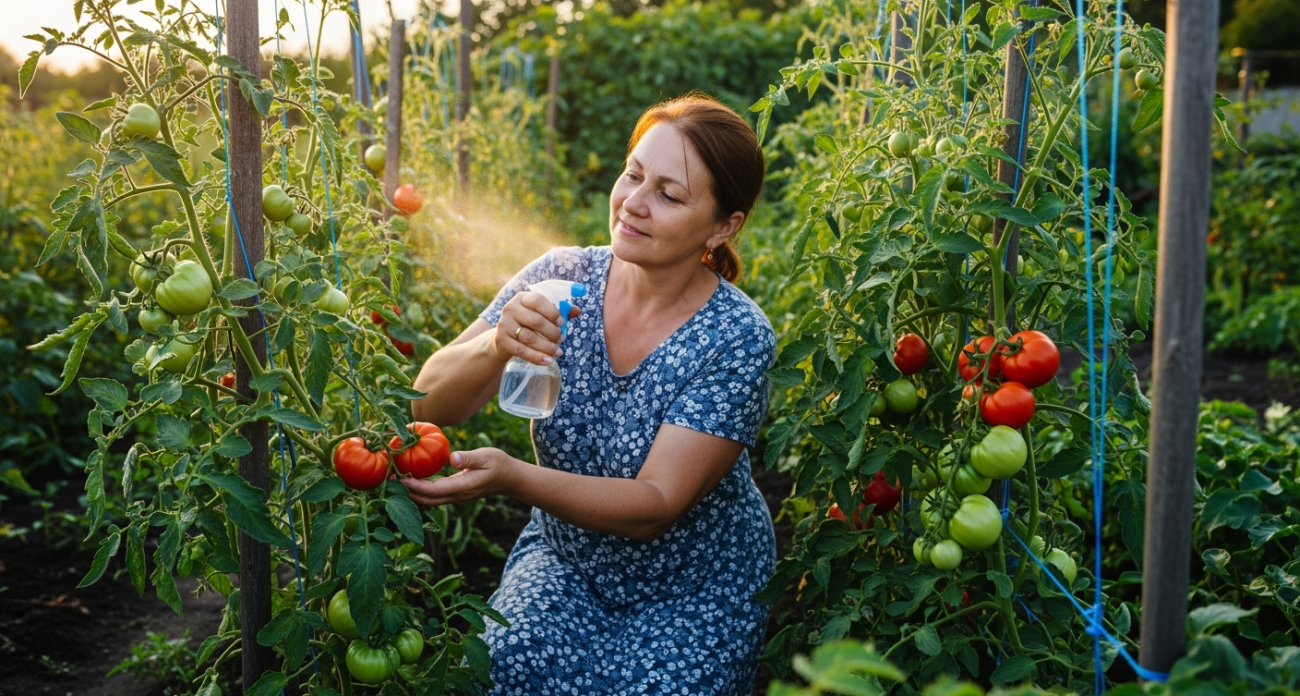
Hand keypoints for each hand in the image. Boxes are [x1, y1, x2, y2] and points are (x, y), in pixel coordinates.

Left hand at [400, 447, 518, 507]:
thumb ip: (469, 457)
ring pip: (428, 501)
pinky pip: (433, 496)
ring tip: (395, 481)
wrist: (510, 479)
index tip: (400, 479)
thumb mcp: (487, 456)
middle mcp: (457, 496)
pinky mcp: (454, 494)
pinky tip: (411, 480)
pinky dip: (419, 491)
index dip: (415, 487)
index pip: (435, 491)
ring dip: (411, 494)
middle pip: (426, 500)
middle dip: (407, 493)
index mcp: (463, 488)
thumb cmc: (500, 464)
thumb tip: (451, 458)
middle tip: (389, 481)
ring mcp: (455, 497)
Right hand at [494, 291, 580, 365]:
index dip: (552, 312)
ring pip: (530, 338)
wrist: (504, 338)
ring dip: (547, 347)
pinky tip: (548, 361)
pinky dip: (537, 358)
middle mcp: (511, 308)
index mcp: (523, 298)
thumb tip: (577, 310)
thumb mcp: (541, 314)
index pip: (538, 300)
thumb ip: (559, 312)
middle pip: (535, 321)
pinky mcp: (502, 341)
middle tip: (561, 339)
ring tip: (558, 352)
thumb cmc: (528, 323)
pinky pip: (522, 351)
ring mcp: (505, 325)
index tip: (562, 322)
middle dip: (552, 332)